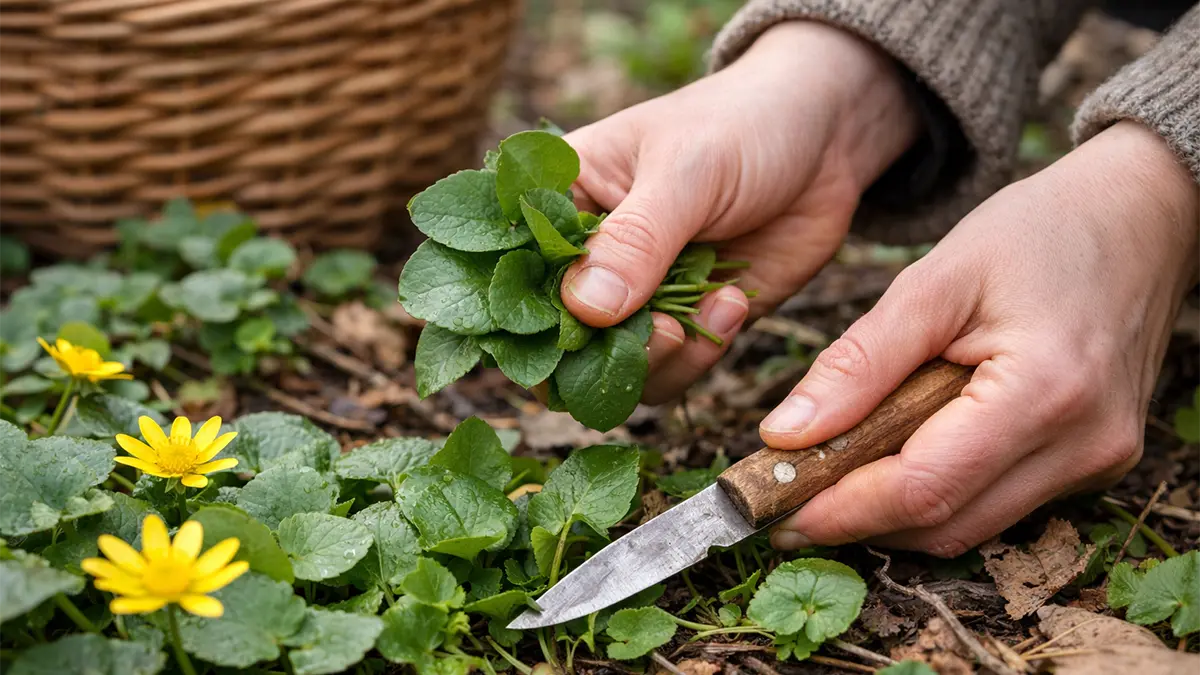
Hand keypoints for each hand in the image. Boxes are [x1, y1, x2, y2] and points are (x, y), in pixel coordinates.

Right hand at [558, 21, 918, 402]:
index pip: (512, 269)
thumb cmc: (742, 125)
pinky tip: (732, 303)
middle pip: (555, 337)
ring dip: (657, 360)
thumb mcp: (686, 172)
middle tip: (658, 331)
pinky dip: (700, 356)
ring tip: (700, 317)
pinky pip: (671, 372)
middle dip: (598, 351)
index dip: (520, 310)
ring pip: (612, 368)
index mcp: (563, 201)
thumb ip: (635, 240)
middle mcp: (589, 258)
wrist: (827, 139)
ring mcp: (638, 296)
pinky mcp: (687, 324)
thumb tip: (582, 310)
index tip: (562, 331)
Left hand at [766, 121, 1199, 555]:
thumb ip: (859, 362)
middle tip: (786, 497)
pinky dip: (939, 493)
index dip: (841, 507)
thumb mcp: (934, 279)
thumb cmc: (1037, 233)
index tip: (775, 505)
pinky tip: (894, 458)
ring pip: (972, 526)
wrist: (1138, 217)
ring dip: (894, 514)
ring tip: (830, 476)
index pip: (925, 487)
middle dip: (857, 520)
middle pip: (947, 522)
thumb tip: (785, 436)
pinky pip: (1000, 504)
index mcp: (1044, 391)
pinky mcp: (1096, 462)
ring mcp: (1098, 461)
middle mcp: (1083, 444)